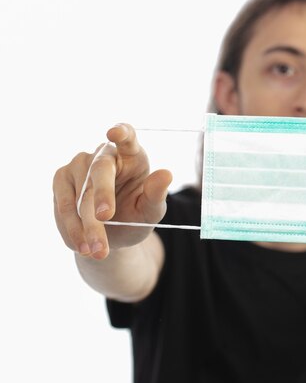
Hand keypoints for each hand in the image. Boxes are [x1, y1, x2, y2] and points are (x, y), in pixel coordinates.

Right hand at [53, 124, 171, 259]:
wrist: (111, 236)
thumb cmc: (136, 215)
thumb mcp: (151, 210)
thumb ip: (157, 194)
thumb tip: (166, 174)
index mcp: (132, 154)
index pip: (127, 137)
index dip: (122, 132)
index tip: (116, 132)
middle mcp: (104, 154)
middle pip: (100, 169)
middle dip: (101, 195)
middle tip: (104, 218)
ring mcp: (79, 165)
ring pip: (79, 194)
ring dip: (86, 225)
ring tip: (99, 251)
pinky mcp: (61, 180)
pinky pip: (63, 207)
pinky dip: (73, 229)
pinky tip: (83, 246)